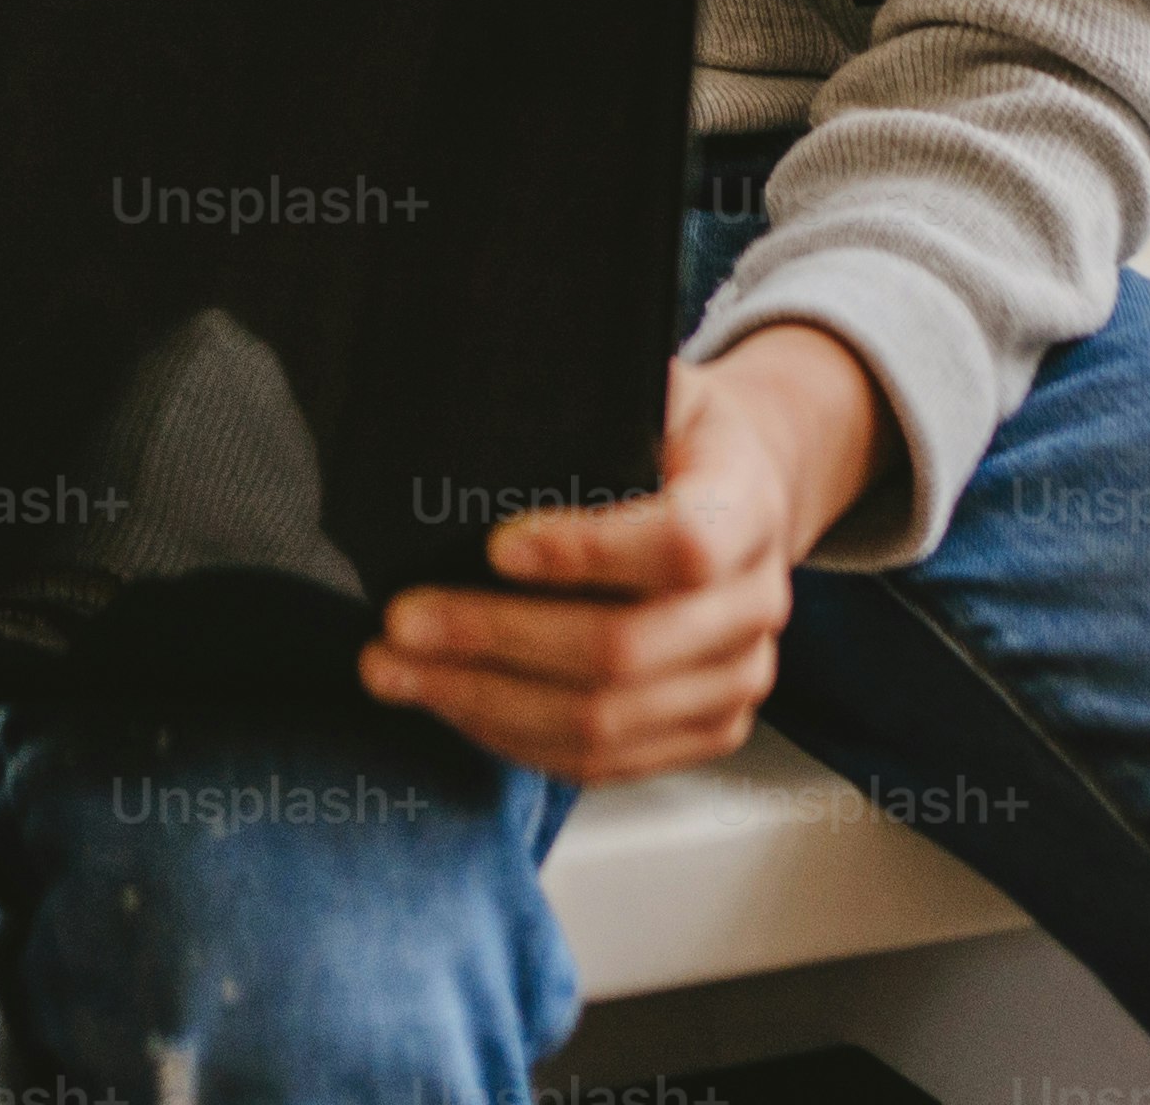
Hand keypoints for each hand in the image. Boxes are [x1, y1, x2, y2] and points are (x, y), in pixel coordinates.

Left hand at [354, 326, 881, 781]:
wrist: (745, 490)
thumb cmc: (677, 436)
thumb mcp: (652, 387)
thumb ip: (591, 394)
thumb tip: (485, 390)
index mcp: (746, 506)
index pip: (680, 544)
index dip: (587, 552)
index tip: (494, 544)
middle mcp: (754, 605)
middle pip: (623, 649)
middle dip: (495, 639)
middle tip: (403, 618)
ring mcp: (736, 680)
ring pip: (604, 722)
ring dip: (483, 702)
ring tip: (395, 670)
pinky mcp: (706, 731)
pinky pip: (602, 762)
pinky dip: (512, 737)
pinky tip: (447, 702)